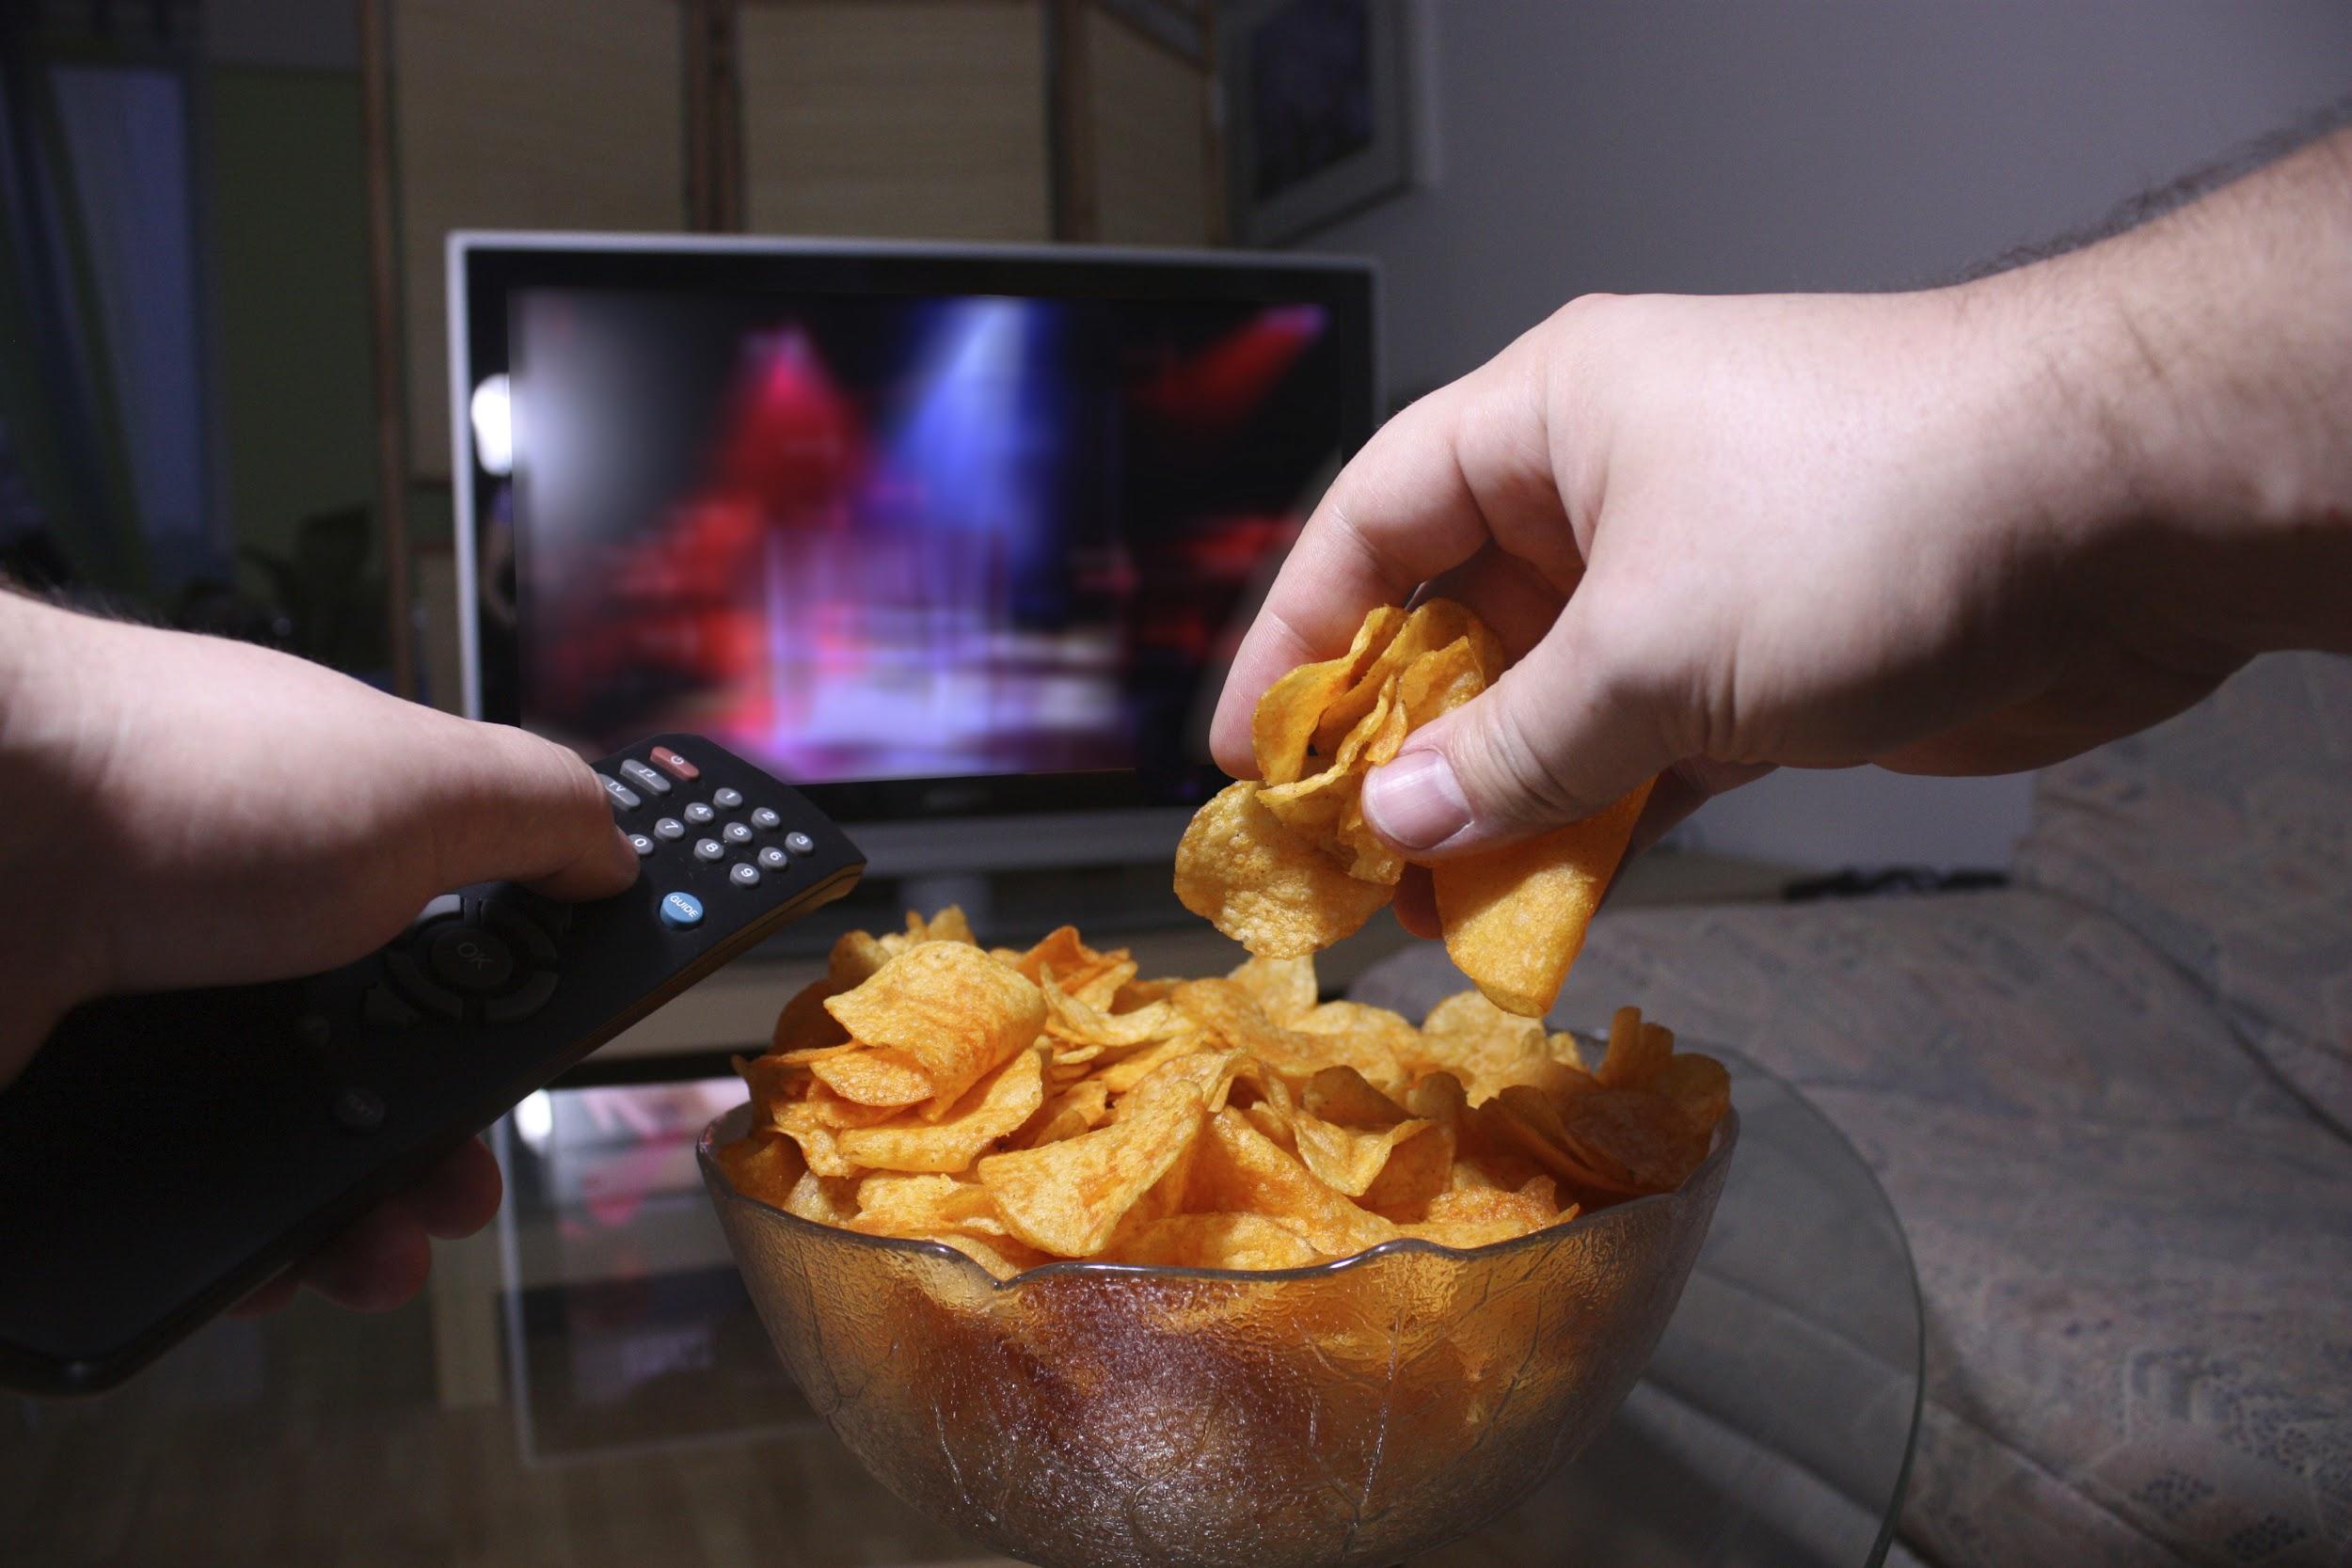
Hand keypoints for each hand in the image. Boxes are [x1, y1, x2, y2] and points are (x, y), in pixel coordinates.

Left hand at [0, 595, 639, 1310]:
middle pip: (383, 1077)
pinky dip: (234, 1251)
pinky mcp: (84, 1114)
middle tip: (462, 1189)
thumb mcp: (420, 775)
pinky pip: (177, 1213)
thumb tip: (621, 852)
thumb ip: (543, 808)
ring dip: (357, 1227)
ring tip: (375, 1257)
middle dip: (444, 1152)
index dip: (517, 1013)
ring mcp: (163, 1029)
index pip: (460, 948)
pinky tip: (263, 1265)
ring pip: (286, 1165)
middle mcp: (255, 938)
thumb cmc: (183, 780)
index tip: (550, 1066)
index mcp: (347, 851)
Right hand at [1213, 128, 2351, 937]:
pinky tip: (1547, 897)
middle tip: (1337, 861)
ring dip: (1496, 799)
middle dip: (1397, 744)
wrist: (2123, 509)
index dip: (1296, 637)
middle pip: (1455, 621)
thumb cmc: (1867, 514)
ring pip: (1550, 698)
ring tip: (1429, 910)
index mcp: (1551, 417)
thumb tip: (1393, 820)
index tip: (1249, 755)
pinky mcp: (1764, 658)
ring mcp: (1688, 574)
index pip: (1372, 520)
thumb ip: (1512, 747)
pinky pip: (1639, 745)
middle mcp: (1606, 486)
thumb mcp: (1650, 646)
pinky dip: (1596, 815)